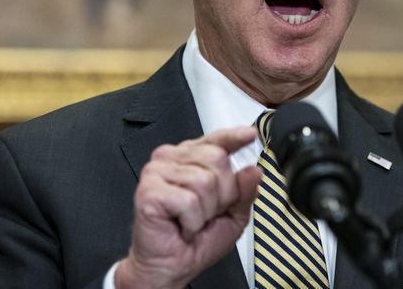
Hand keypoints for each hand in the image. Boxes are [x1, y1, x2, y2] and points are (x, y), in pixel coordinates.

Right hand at [115, 126, 261, 288]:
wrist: (171, 267)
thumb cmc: (196, 241)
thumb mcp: (233, 215)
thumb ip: (244, 191)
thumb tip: (254, 171)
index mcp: (191, 159)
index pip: (216, 140)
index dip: (234, 137)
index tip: (250, 135)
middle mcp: (172, 159)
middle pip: (217, 159)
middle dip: (222, 194)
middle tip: (207, 212)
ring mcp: (157, 172)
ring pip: (204, 181)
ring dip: (205, 211)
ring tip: (193, 220)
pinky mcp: (149, 190)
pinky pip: (188, 200)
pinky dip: (192, 221)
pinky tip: (182, 226)